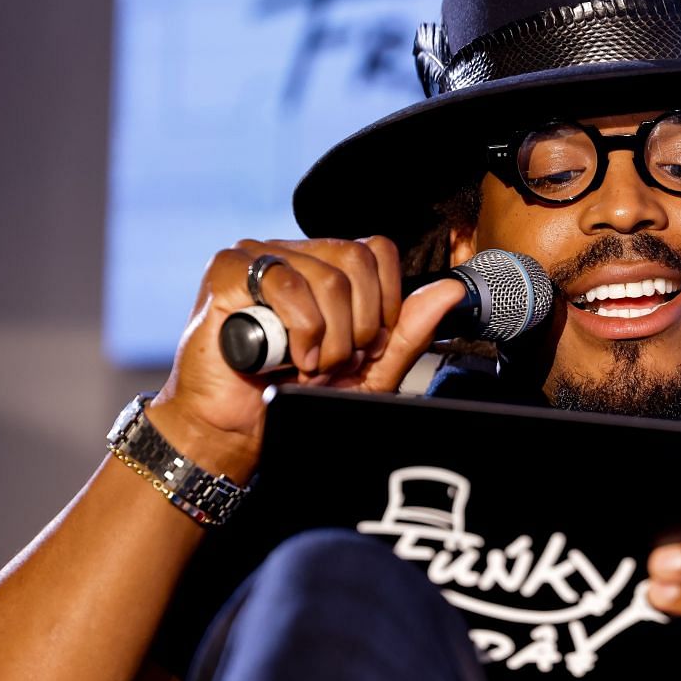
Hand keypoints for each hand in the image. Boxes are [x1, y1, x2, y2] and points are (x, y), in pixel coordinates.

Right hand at [150, 237, 466, 478]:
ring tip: (309, 365)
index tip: (368, 346)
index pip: (377, 251)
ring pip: (327, 277)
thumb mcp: (369, 369)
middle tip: (336, 362)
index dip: (383, 303)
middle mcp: (295, 253)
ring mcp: (260, 256)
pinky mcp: (229, 270)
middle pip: (357, 261)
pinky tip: (288, 358)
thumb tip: (451, 290)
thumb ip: (409, 331)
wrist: (238, 428)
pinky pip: (286, 282)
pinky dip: (300, 329)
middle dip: (359, 326)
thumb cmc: (295, 396)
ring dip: (330, 337)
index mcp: (327, 267)